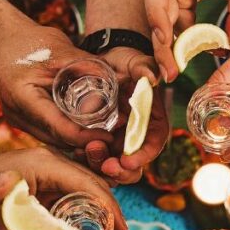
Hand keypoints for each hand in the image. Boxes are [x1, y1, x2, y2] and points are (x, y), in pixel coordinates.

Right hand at [0, 17, 112, 150]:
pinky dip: (68, 133)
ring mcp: (17, 120)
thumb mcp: (63, 51)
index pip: (60, 127)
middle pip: (58, 139)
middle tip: (115, 136)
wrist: (2, 39)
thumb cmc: (31, 41)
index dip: (87, 136)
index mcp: (22, 96)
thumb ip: (90, 68)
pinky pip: (49, 134)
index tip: (111, 135)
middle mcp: (17, 114)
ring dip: (79, 141)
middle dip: (87, 141)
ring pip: (54, 141)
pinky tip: (88, 130)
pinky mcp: (22, 121)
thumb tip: (123, 81)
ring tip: (107, 134)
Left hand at [0, 146, 130, 229]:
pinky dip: (85, 216)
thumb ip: (23, 221)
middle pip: (94, 188)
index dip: (108, 210)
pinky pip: (73, 198)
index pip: (89, 185)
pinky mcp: (45, 182)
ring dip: (101, 217)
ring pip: (87, 193)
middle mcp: (53, 164)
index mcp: (46, 164)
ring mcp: (50, 172)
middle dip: (111, 217)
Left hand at [83, 47, 168, 185]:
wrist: (103, 60)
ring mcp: (119, 138)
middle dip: (122, 170)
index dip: (143, 156)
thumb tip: (153, 78)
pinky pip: (97, 156)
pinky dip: (87, 159)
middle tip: (106, 167)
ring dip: (100, 165)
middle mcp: (137, 133)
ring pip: (114, 164)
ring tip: (84, 154)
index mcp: (152, 119)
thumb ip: (145, 67)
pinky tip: (76, 152)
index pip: (154, 143)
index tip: (127, 161)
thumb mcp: (135, 61)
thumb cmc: (124, 60)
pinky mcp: (102, 139)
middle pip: (135, 162)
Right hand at [144, 0, 229, 80]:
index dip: (156, 16)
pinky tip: (190, 56)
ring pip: (166, 19)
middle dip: (161, 43)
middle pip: (157, 11)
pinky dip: (184, 38)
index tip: (165, 42)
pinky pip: (180, 20)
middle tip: (169, 73)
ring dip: (170, 45)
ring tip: (175, 72)